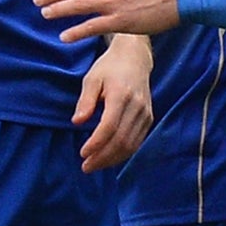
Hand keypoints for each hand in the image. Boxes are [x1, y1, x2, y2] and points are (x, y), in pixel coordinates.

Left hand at [74, 33, 153, 172]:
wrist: (135, 59)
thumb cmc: (109, 68)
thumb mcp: (92, 79)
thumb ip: (85, 101)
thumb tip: (77, 122)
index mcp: (121, 95)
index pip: (109, 126)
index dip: (96, 143)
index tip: (82, 153)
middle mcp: (137, 106)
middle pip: (121, 140)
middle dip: (102, 157)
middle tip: (86, 166)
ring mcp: (145, 114)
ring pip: (131, 144)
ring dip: (112, 159)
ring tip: (95, 165)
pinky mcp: (148, 119)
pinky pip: (137, 142)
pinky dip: (123, 153)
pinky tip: (109, 158)